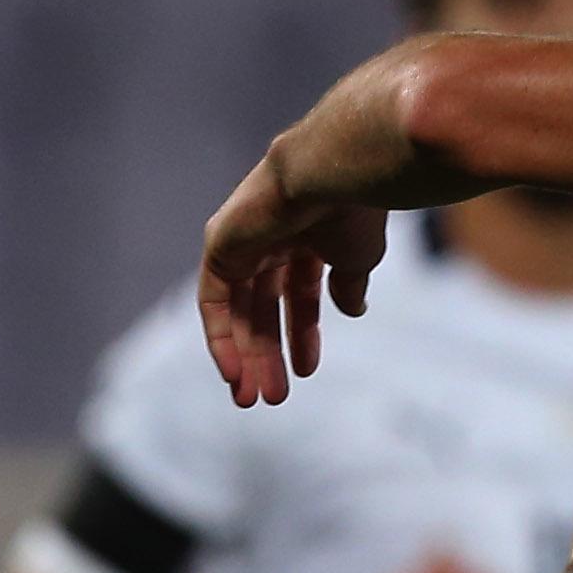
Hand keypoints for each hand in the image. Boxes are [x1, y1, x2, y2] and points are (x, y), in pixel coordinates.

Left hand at [199, 152, 389, 406]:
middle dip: (269, 354)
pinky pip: (214, 302)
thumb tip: (352, 310)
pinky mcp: (221, 246)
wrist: (331, 174)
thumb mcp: (358, 259)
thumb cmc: (354, 212)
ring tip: (254, 397)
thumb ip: (349, 284)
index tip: (307, 370)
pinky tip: (232, 372)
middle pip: (264, 309)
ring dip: (246, 356)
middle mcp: (272, 240)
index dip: (303, 334)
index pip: (299, 294)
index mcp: (308, 239)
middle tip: (273, 398)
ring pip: (239, 311)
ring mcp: (243, 243)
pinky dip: (220, 337)